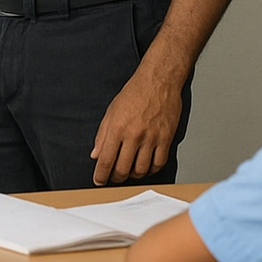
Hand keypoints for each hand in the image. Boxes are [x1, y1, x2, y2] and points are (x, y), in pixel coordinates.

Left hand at [90, 66, 182, 184]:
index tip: (99, 180)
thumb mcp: (111, 110)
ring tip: (128, 172)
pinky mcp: (166, 139)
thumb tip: (96, 154)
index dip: (101, 174)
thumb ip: (102, 134)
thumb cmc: (135, 92)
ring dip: (133, 175)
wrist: (158, 81)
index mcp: (117, 128)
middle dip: (115, 177)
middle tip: (113, 177)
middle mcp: (134, 135)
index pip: (106, 159)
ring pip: (141, 169)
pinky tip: (145, 167)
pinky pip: (158, 163)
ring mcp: (152, 138)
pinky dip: (151, 170)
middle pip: (123, 168)